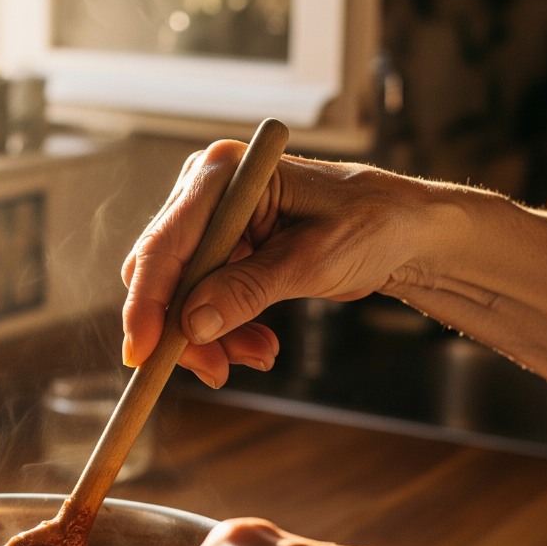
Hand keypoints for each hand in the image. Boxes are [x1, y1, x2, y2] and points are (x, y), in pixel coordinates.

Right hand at [122, 144, 436, 386]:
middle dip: (183, 329)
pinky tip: (260, 346)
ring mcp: (212, 224)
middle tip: (216, 371)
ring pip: (180, 297)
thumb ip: (248, 290)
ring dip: (211, 337)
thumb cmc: (370, 224)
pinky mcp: (224, 252)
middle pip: (162, 274)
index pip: (165, 243)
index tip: (144, 352)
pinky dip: (226, 332)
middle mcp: (206, 193)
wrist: (402, 231)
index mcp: (223, 174)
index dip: (147, 301)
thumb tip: (193, 325)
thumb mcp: (312, 261)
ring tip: (260, 356)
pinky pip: (203, 302)